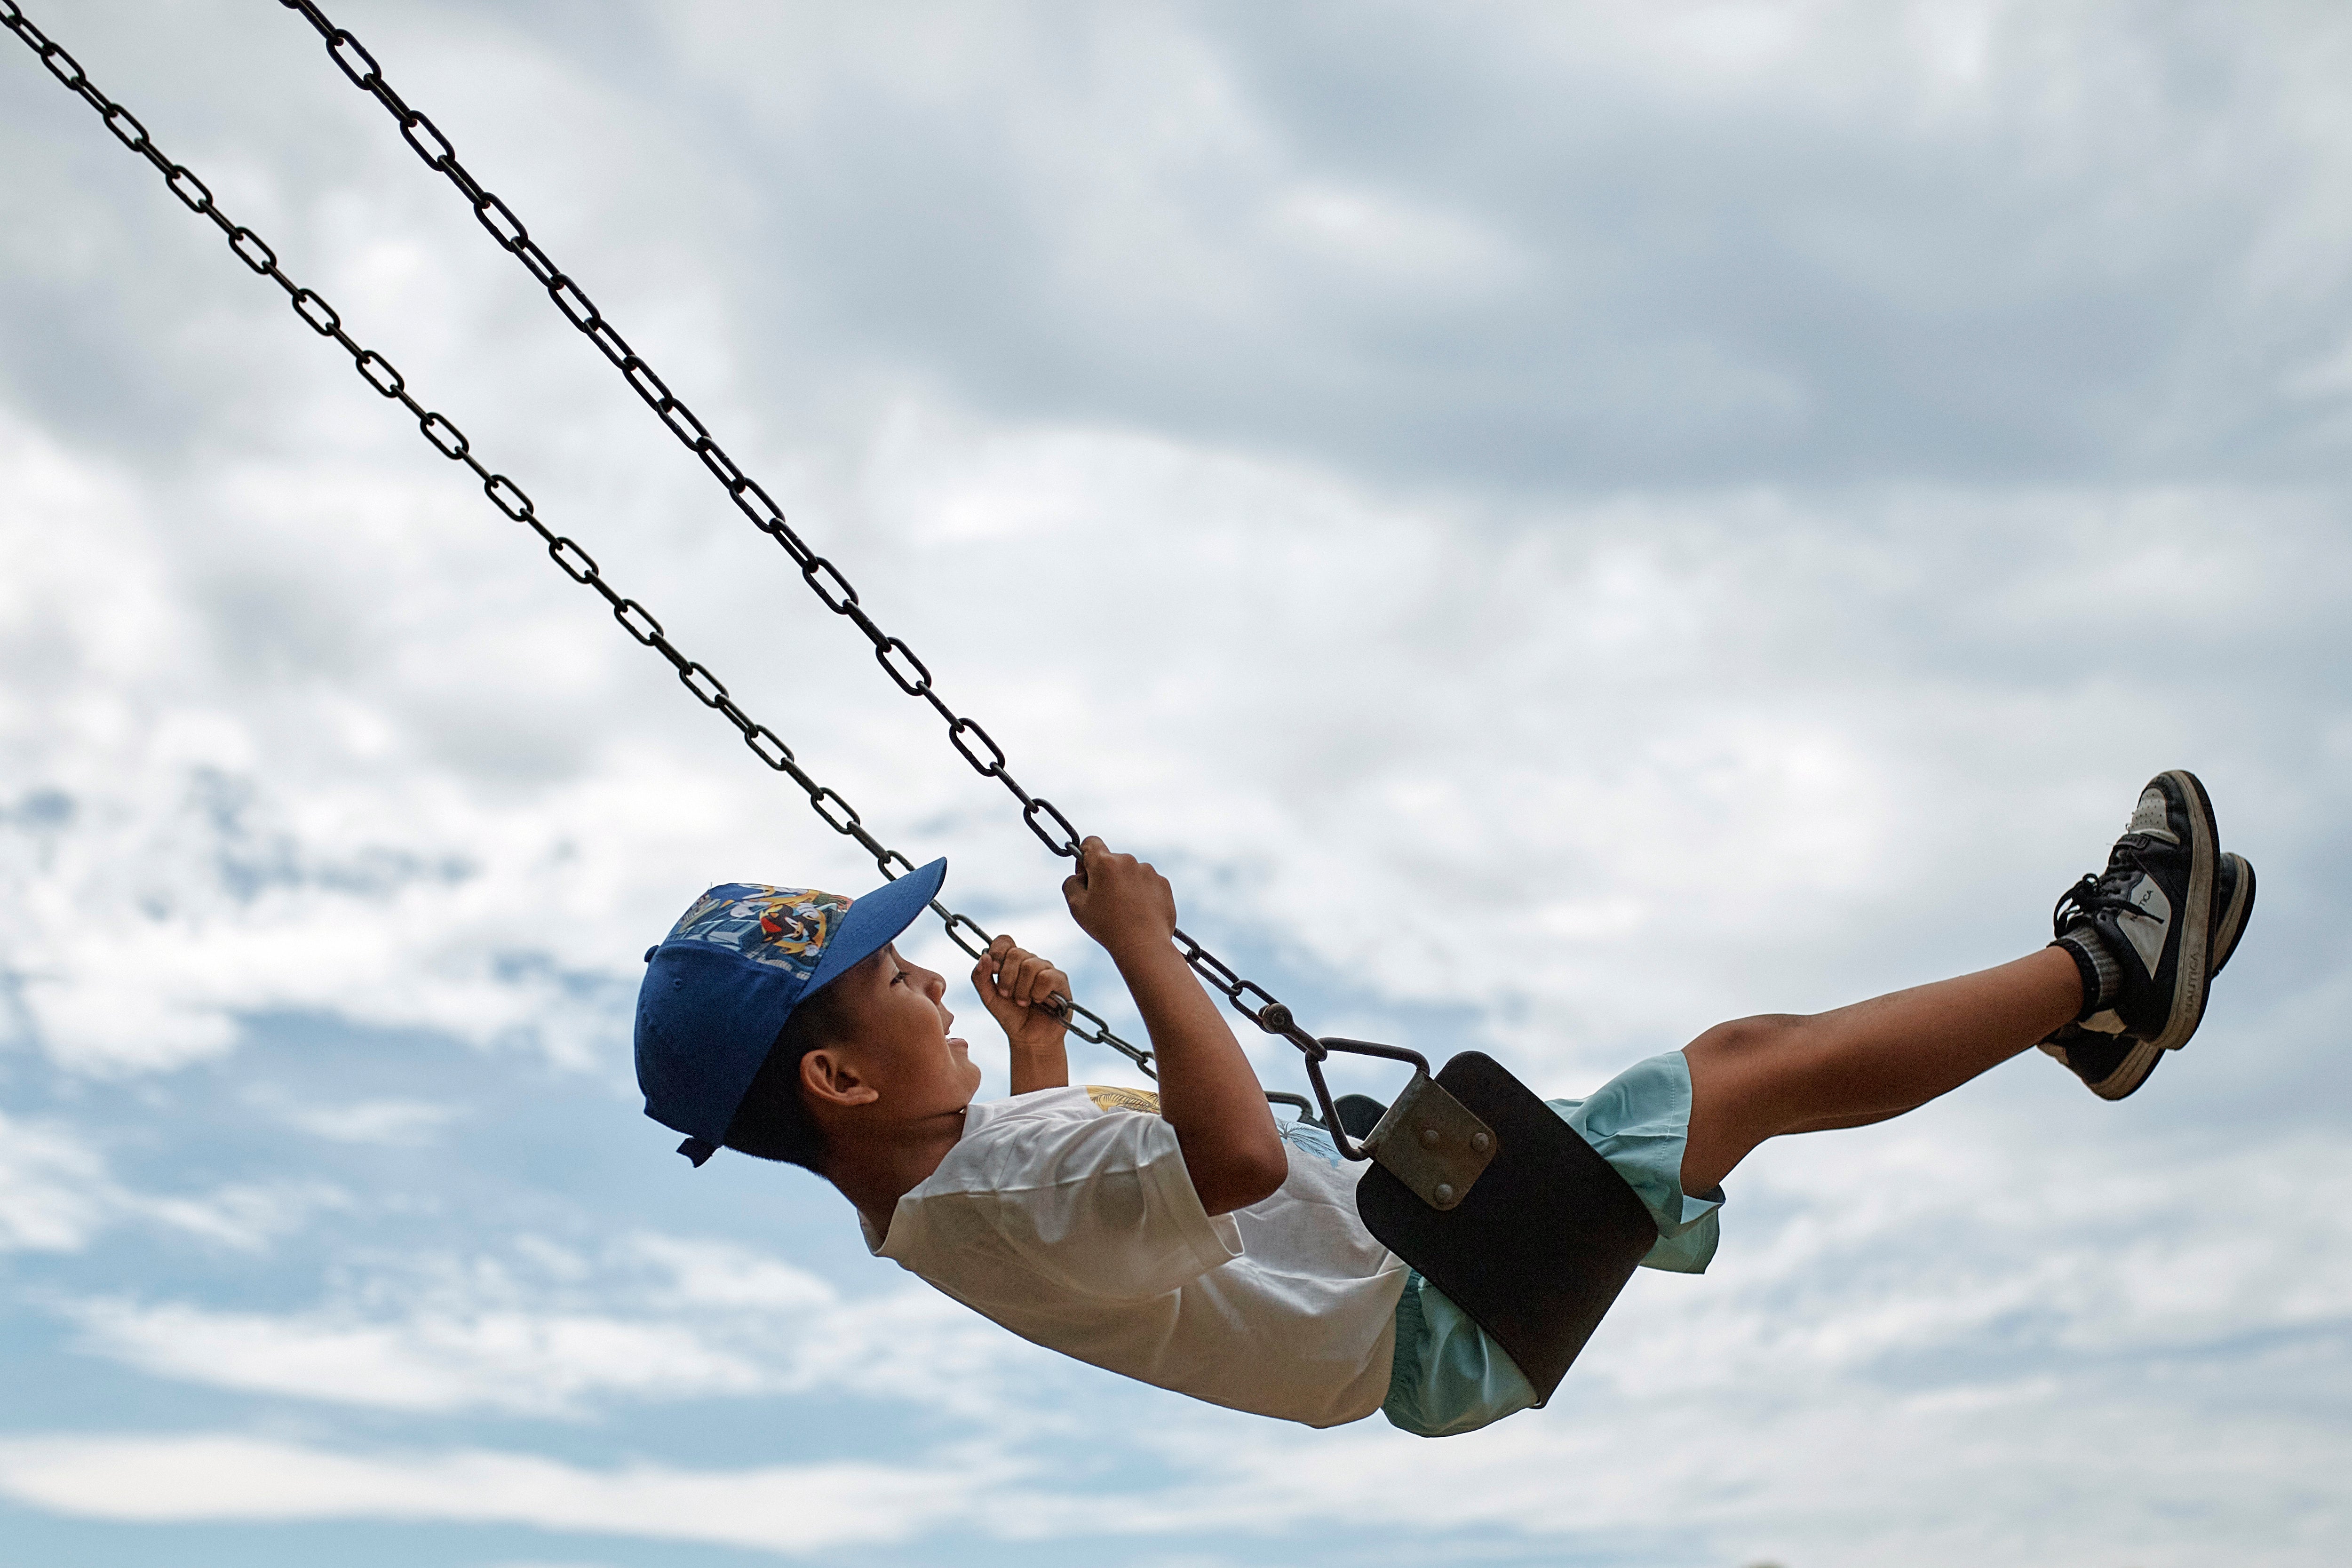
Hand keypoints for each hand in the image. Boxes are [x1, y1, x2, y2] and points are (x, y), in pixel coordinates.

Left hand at [971, 934, 1072, 1058]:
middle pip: (1016, 953)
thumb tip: (984, 956)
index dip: (997, 951)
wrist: (1028, 1037)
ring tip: (1023, 1002)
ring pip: (1030, 966)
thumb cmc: (1010, 1015)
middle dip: (1007, 978)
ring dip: (1022, 990)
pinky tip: (1039, 1002)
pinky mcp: (1060, 980)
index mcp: (1012, 961)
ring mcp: (1046, 969)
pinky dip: (1038, 993)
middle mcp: (1030, 961)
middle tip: (1007, 995)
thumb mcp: (988, 998)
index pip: (1004, 941)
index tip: (993, 970)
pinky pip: (1046, 977)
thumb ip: (980, 977)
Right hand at [1062, 837, 1177, 955]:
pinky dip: (1141, 893)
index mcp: (1105, 862)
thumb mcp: (1076, 906)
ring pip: (1129, 872)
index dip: (1084, 858)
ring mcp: (1148, 871)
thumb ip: (1071, 883)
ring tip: (1123, 911)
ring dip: (1124, 884)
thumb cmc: (1107, 926)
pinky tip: (1138, 912)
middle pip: (1111, 860)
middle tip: (1104, 902)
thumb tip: (1078, 876)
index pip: (1090, 842)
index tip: (1086, 877)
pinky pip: (1146, 883)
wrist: (1144, 945)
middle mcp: (1128, 861)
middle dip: (1105, 875)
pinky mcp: (1163, 884)